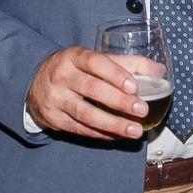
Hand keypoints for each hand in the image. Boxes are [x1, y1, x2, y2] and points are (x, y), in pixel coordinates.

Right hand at [26, 47, 147, 140]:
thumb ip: (126, 63)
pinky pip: (79, 128)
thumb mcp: (93, 59)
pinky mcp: (53, 118)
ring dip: (113, 124)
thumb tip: (158, 71)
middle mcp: (61, 76)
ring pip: (85, 114)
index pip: (95, 62)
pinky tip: (116, 135)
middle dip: (119, 101)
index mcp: (73, 57)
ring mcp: (55, 98)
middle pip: (92, 89)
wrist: (33, 82)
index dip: (115, 74)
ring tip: (134, 130)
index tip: (134, 86)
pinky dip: (100, 133)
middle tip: (142, 110)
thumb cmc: (73, 69)